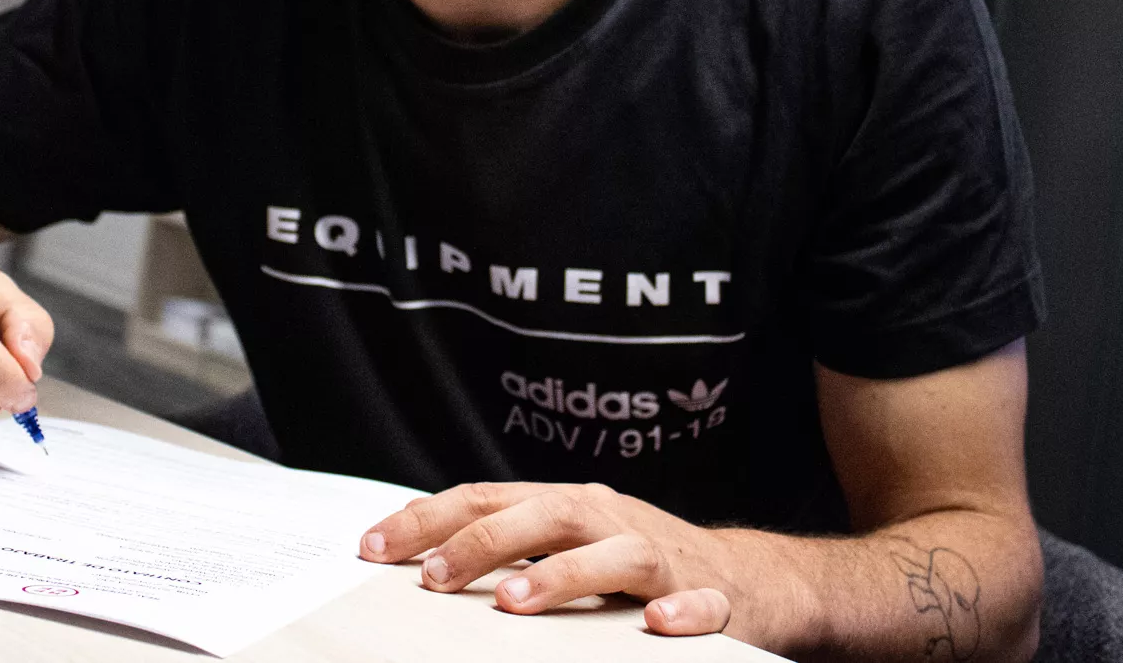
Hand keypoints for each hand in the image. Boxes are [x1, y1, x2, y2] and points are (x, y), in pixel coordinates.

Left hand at [358, 481, 811, 642]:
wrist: (748, 579)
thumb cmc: (641, 564)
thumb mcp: (570, 543)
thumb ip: (511, 545)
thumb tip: (424, 558)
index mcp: (568, 506)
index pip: (487, 499)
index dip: (429, 519)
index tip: (374, 546)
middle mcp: (608, 520)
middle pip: (542, 514)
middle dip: (481, 543)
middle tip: (431, 577)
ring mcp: (660, 556)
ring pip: (614, 553)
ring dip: (563, 574)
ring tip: (514, 601)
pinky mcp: (710, 595)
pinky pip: (699, 603)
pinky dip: (680, 611)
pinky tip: (656, 624)